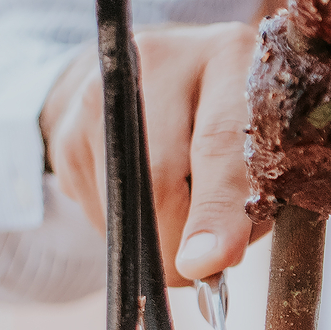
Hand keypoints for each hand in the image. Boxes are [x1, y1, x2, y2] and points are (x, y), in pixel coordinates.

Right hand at [40, 22, 260, 284]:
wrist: (163, 84)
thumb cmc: (235, 131)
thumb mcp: (263, 154)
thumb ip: (251, 202)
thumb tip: (206, 263)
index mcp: (229, 57)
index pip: (219, 144)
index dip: (216, 211)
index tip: (209, 262)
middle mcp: (160, 60)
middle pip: (159, 175)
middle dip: (177, 241)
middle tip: (196, 272)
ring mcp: (103, 89)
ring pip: (121, 199)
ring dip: (149, 240)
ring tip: (178, 225)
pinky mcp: (68, 125)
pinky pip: (93, 204)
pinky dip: (123, 227)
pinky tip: (145, 203)